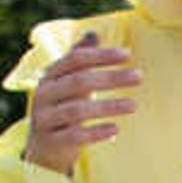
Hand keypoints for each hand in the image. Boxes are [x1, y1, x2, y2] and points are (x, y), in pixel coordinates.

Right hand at [21, 33, 136, 176]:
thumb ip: (78, 60)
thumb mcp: (66, 84)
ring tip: (134, 105)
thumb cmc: (61, 109)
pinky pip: (75, 136)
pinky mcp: (52, 143)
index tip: (127, 54)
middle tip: (139, 76)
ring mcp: (45, 119)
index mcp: (49, 77)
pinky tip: (116, 129)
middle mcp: (43, 95)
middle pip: (78, 82)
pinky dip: (96, 132)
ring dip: (108, 106)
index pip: (75, 60)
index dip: (100, 55)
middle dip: (110, 78)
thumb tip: (93, 33)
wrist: (42, 149)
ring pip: (77, 110)